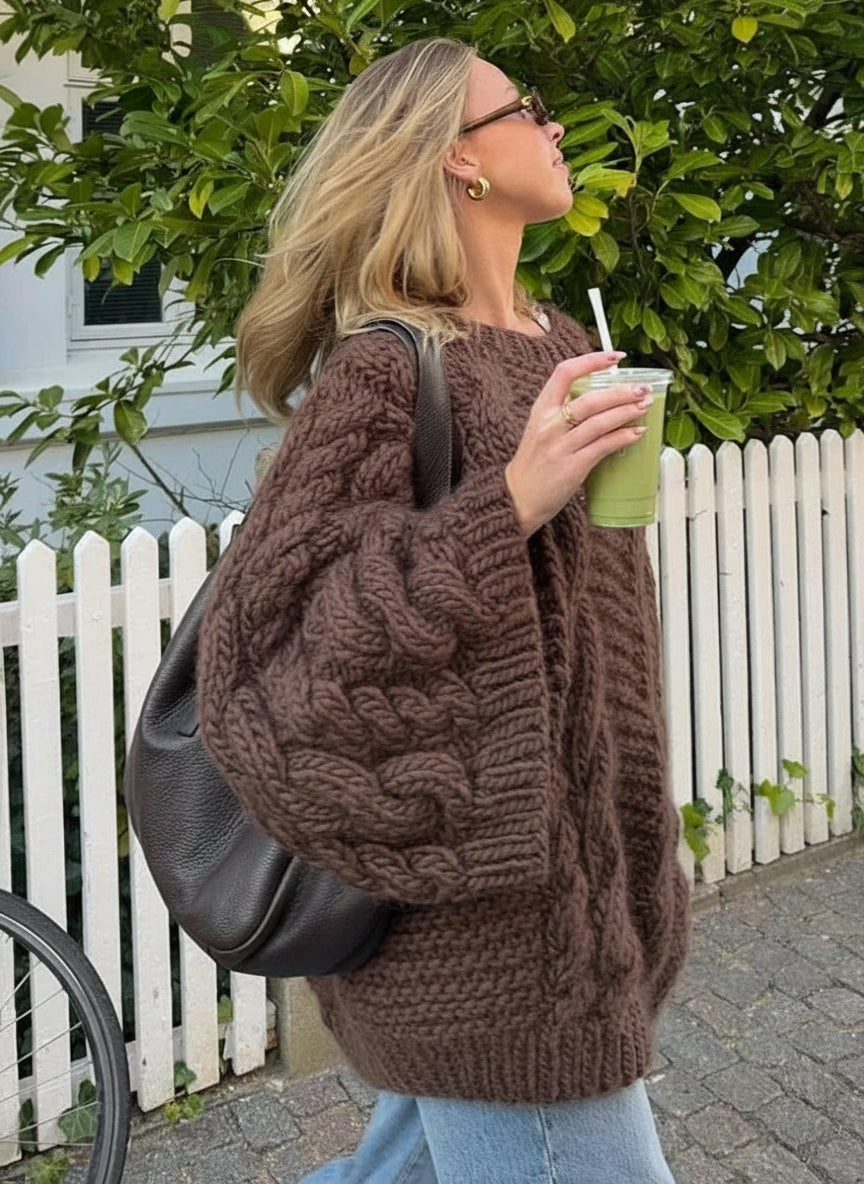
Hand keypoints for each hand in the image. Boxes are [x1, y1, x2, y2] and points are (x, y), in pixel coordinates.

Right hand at [504, 352, 652, 536]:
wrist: (517, 498)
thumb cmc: (533, 464)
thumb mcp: (541, 429)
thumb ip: (564, 412)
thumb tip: (600, 400)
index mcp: (541, 409)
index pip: (565, 372)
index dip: (592, 360)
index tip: (615, 357)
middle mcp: (550, 424)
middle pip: (590, 398)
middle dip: (621, 391)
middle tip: (641, 389)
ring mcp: (561, 446)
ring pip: (600, 421)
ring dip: (627, 411)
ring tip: (644, 406)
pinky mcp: (573, 466)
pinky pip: (604, 446)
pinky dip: (624, 437)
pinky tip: (637, 433)